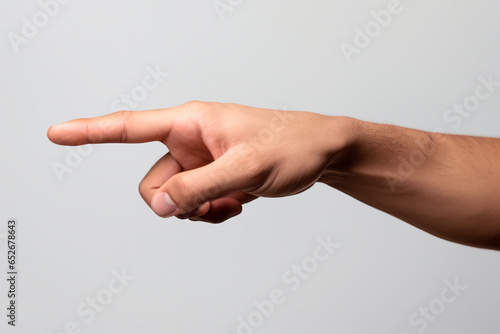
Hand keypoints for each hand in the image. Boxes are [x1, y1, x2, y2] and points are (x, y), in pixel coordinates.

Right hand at [47, 102, 347, 222]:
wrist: (318, 152)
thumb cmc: (290, 145)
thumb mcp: (245, 168)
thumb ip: (198, 187)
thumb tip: (157, 205)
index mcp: (191, 122)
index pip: (130, 126)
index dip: (90, 131)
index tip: (57, 134)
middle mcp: (190, 140)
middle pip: (152, 180)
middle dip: (173, 201)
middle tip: (206, 204)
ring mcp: (201, 160)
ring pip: (173, 198)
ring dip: (196, 210)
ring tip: (231, 203)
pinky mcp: (213, 176)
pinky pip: (193, 204)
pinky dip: (209, 212)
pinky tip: (235, 206)